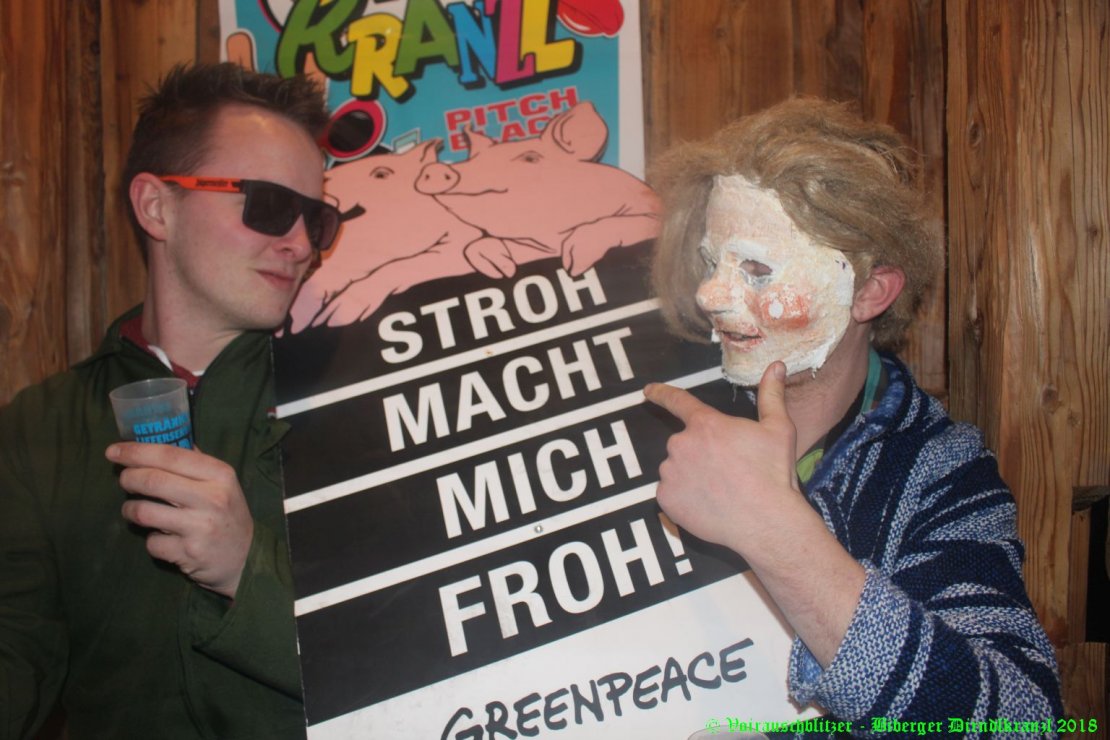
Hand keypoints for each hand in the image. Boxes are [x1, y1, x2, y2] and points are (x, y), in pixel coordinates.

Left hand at [109, 442, 253, 597]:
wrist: (246, 557)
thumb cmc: (227, 513)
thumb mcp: (222, 483)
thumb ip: (195, 462)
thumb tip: (159, 440)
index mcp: (220, 475)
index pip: (170, 455)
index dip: (136, 451)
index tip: (113, 451)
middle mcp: (212, 499)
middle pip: (153, 481)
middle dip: (128, 478)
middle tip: (124, 479)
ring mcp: (200, 528)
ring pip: (144, 512)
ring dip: (130, 509)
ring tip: (134, 509)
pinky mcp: (189, 553)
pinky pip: (152, 542)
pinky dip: (150, 538)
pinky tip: (160, 536)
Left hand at [646, 362, 865, 665]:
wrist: (767, 521)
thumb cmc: (774, 473)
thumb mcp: (778, 429)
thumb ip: (771, 394)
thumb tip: (776, 365)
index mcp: (705, 424)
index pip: (677, 401)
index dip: (661, 394)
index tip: (647, 391)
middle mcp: (681, 444)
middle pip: (684, 444)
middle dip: (699, 453)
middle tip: (726, 470)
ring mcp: (670, 473)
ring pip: (675, 469)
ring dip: (690, 475)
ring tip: (719, 490)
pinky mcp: (665, 499)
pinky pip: (670, 493)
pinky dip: (683, 498)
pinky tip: (707, 505)